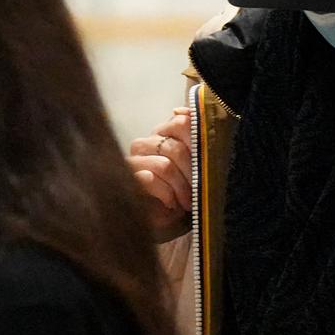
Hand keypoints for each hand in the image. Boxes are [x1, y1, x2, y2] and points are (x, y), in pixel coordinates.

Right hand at [127, 108, 193, 233]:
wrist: (164, 223)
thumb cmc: (181, 194)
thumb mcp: (194, 166)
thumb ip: (192, 137)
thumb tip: (184, 112)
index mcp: (160, 135)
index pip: (180, 123)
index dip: (197, 143)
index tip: (207, 164)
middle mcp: (143, 144)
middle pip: (175, 148)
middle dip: (192, 173)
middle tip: (199, 190)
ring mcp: (132, 162)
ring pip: (165, 166)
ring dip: (181, 188)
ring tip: (186, 202)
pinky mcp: (127, 180)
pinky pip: (150, 179)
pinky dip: (167, 195)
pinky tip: (171, 204)